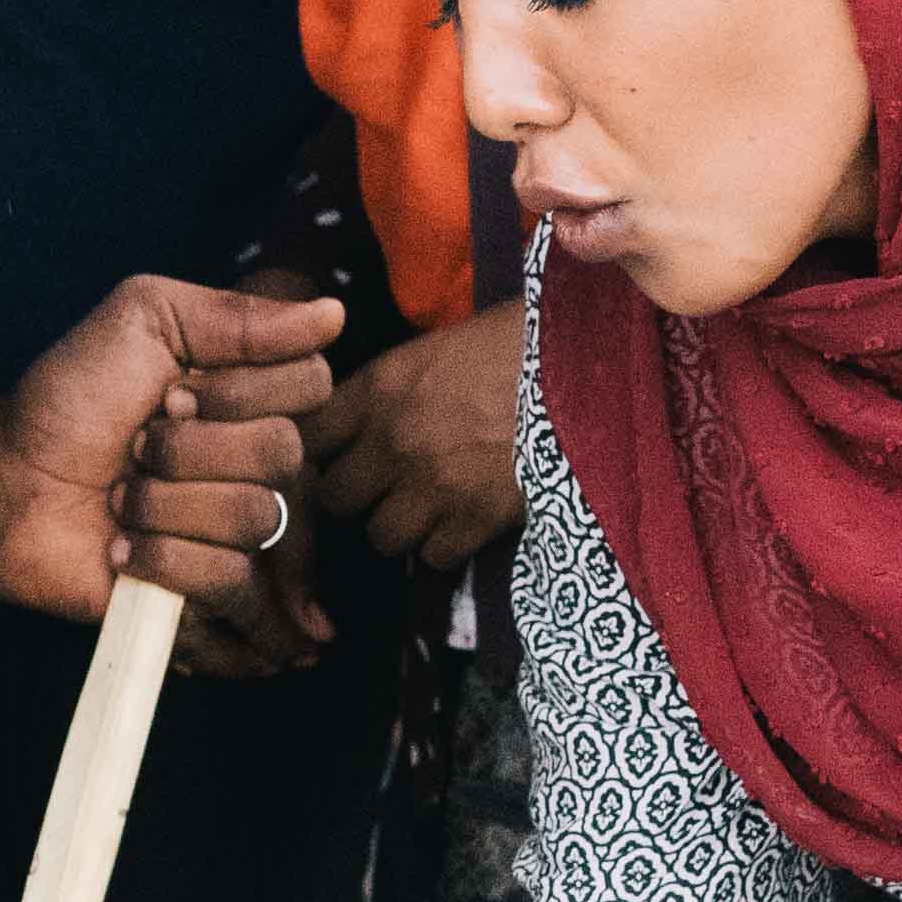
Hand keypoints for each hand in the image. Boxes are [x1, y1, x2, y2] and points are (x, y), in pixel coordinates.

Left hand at [0, 273, 345, 631]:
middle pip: (283, 453)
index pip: (310, 386)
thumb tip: (332, 313)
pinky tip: (125, 552)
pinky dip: (166, 561)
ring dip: (166, 504)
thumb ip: (236, 316)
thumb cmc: (67, 398)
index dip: (238, 391)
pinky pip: (232, 582)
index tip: (170, 393)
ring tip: (122, 501)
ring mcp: (236, 533)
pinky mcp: (210, 596)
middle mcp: (255, 463)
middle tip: (135, 448)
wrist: (4, 483)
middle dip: (190, 449)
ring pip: (254, 518)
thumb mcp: (145, 321)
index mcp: (252, 398)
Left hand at [298, 301, 526, 572]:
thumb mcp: (440, 347)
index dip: (322, 452)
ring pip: (380, 536)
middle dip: (357, 496)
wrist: (590, 368)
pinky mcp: (474, 520)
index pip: (311, 438)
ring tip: (428, 508)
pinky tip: (464, 522)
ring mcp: (432, 484)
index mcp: (381, 386)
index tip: (339, 456)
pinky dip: (446, 547)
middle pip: (335, 498)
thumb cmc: (520, 344)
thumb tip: (357, 419)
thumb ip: (391, 387)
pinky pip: (432, 557)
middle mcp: (394, 439)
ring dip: (401, 527)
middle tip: (384, 488)